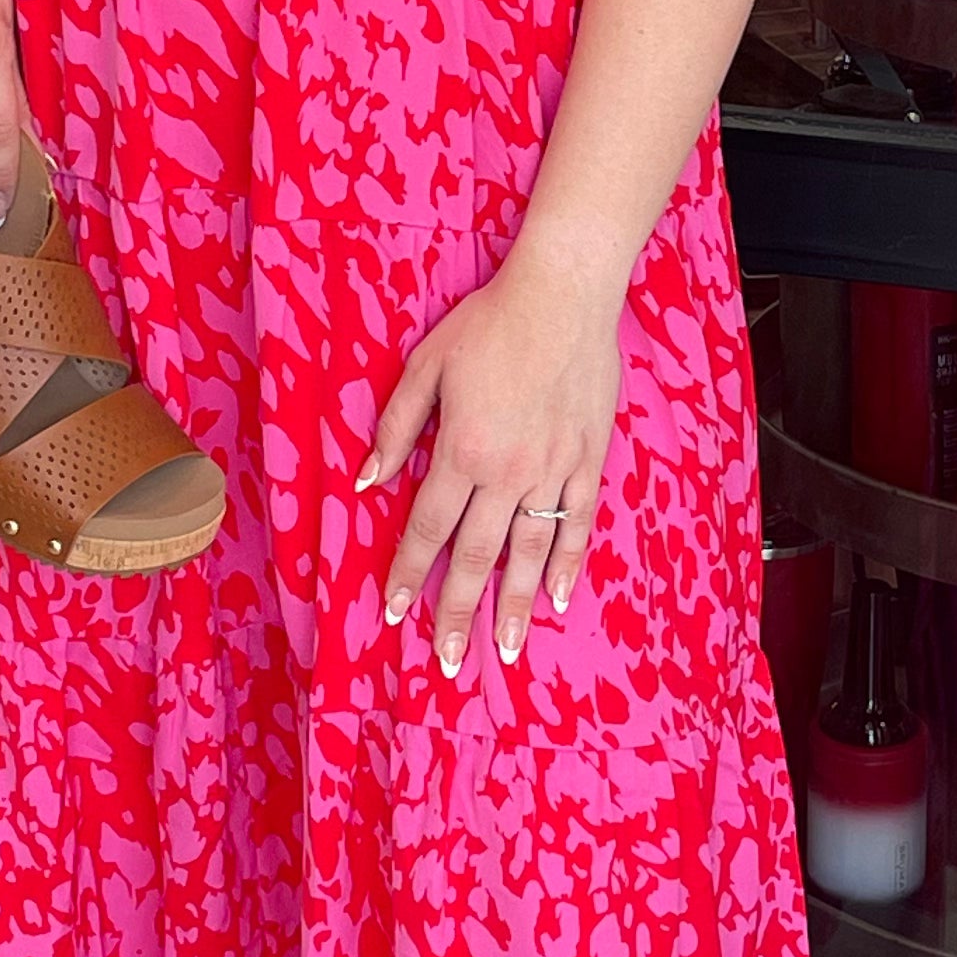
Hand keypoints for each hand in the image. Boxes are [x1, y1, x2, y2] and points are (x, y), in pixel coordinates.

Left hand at [361, 236, 625, 673]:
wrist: (564, 294)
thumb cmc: (488, 323)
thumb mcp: (425, 366)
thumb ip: (396, 428)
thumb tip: (366, 483)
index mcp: (463, 451)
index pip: (428, 528)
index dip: (409, 573)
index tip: (395, 613)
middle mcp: (508, 472)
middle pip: (477, 556)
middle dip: (458, 611)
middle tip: (449, 661)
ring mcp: (554, 471)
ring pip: (531, 554)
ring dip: (518, 606)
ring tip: (509, 651)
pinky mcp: (589, 461)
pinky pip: (579, 525)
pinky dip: (570, 564)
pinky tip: (561, 598)